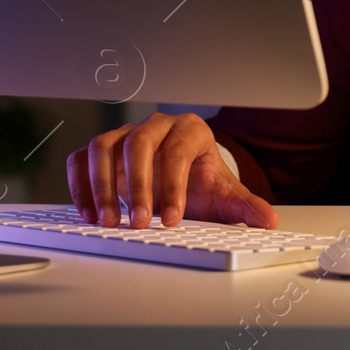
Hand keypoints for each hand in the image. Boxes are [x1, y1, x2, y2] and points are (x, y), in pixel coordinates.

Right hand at [64, 111, 277, 229]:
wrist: (185, 178)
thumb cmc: (203, 182)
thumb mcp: (225, 194)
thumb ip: (246, 206)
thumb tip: (269, 220)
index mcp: (192, 130)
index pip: (178, 152)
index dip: (173, 186)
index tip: (170, 221)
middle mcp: (157, 126)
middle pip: (139, 144)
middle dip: (136, 185)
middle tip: (137, 223)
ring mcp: (126, 134)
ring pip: (104, 147)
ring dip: (101, 185)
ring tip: (107, 222)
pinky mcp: (103, 150)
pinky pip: (82, 158)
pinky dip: (80, 184)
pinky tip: (89, 214)